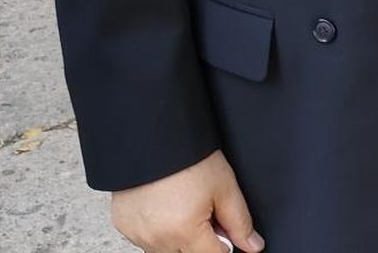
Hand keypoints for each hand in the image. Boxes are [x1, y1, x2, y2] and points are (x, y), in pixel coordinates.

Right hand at [110, 149, 264, 252]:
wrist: (153, 136)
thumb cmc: (188, 158)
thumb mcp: (224, 187)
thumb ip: (240, 222)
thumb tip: (253, 246)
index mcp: (184, 232)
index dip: (224, 240)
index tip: (221, 221)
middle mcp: (157, 239)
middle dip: (200, 240)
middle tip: (203, 208)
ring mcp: (138, 235)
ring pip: (167, 250)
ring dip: (179, 237)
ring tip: (183, 205)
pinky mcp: (124, 226)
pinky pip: (147, 240)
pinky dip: (159, 230)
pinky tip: (165, 206)